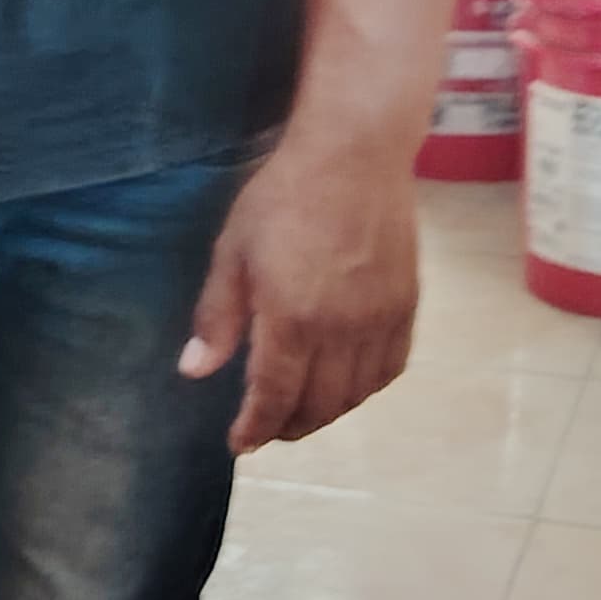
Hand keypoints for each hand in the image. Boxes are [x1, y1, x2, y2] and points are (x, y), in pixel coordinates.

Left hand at [180, 129, 418, 452]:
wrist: (355, 156)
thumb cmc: (282, 197)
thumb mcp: (233, 252)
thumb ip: (217, 317)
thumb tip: (195, 370)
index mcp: (292, 318)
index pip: (274, 397)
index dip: (256, 428)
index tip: (240, 443)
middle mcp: (341, 329)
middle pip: (319, 405)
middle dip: (289, 427)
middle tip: (267, 429)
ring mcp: (379, 320)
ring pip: (356, 394)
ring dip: (327, 413)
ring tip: (302, 411)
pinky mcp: (406, 306)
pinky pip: (390, 368)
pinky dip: (366, 389)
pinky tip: (346, 384)